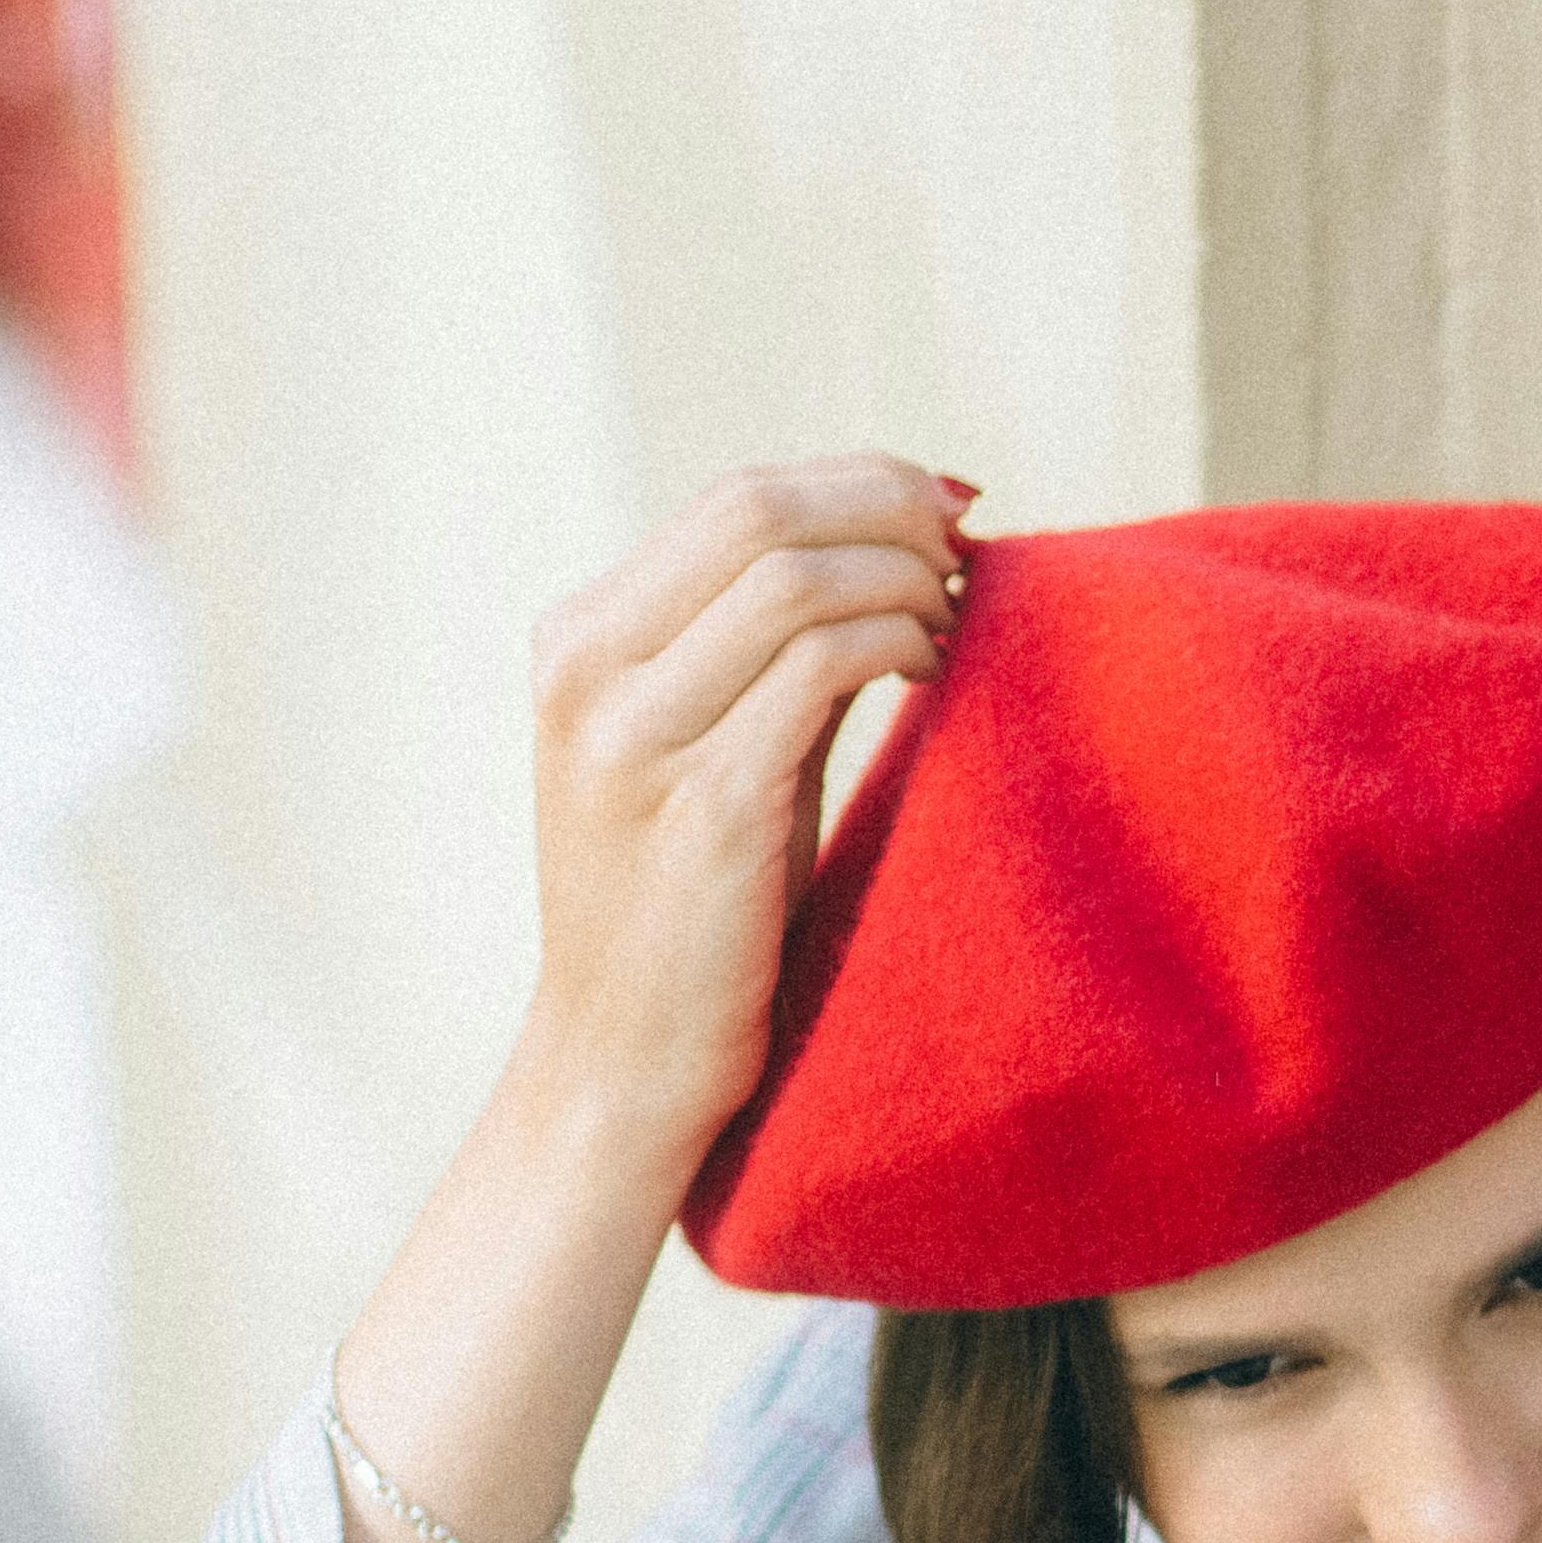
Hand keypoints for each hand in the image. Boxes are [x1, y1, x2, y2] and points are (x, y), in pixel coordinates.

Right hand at [524, 455, 970, 1188]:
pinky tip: (934, 672)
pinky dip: (899, 643)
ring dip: (905, 581)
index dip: (860, 482)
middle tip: (966, 551)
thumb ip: (759, 648)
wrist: (622, 1060)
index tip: (948, 507)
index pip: (734, 499)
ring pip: (796, 579)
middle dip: (890, 510)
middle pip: (760, 512)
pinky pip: (823, 666)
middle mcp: (585, 672)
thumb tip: (892, 539)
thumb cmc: (690, 907)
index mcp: (575, 638)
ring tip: (954, 621)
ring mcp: (635, 739)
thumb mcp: (702, 746)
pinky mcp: (703, 807)